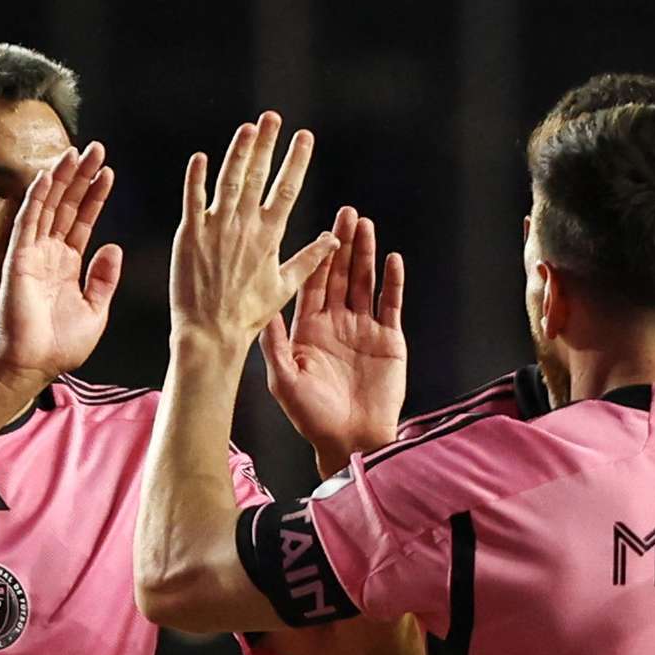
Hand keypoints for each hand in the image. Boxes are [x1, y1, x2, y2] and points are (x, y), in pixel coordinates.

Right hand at [0, 143, 123, 384]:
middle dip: (82, 177)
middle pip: (68, 206)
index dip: (96, 196)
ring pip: (49, 206)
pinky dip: (39, 197)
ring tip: (78, 151)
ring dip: (63, 178)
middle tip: (97, 149)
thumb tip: (113, 248)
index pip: (83, 221)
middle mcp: (50, 253)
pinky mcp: (19, 257)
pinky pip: (29, 220)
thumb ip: (104, 279)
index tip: (108, 173)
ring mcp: (34, 253)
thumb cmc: (59, 345)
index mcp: (68, 265)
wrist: (33, 364)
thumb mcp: (95, 310)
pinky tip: (49, 175)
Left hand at [170, 113, 337, 359]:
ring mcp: (217, 228)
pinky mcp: (190, 234)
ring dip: (238, 151)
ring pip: (229, 180)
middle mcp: (245, 226)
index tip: (304, 136)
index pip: (287, 188)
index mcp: (270, 235)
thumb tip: (334, 240)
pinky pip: (194, 199)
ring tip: (247, 128)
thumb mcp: (285, 285)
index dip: (296, 159)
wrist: (211, 332)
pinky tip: (201, 157)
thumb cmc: (248, 313)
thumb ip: (309, 258)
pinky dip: (197, 177)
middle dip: (267, 143)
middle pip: (258, 175)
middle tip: (272, 117)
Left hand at [263, 205, 407, 464]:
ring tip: (367, 225)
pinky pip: (391, 305)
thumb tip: (261, 309)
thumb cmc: (313, 418)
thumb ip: (274, 344)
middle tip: (347, 214)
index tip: (320, 230)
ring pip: (365, 283)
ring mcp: (364, 330)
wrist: (351, 441)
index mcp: (309, 330)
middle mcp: (337, 324)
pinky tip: (393, 259)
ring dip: (366, 254)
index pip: (313, 284)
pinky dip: (393, 282)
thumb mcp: (284, 380)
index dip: (317, 256)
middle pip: (341, 275)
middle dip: (344, 244)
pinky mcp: (389, 340)